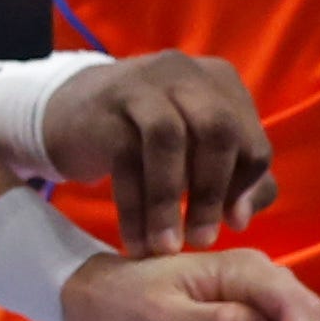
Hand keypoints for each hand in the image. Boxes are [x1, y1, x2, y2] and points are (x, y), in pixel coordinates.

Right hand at [45, 52, 272, 254]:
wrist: (68, 114)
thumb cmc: (145, 138)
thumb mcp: (195, 152)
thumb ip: (233, 180)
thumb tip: (240, 219)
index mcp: (219, 82)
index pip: (251, 139)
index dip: (245, 187)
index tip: (232, 225)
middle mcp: (185, 74)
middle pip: (218, 130)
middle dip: (213, 192)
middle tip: (202, 239)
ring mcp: (143, 84)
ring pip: (169, 140)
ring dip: (170, 202)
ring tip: (167, 246)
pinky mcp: (106, 106)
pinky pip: (125, 160)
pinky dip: (134, 208)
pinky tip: (136, 241)